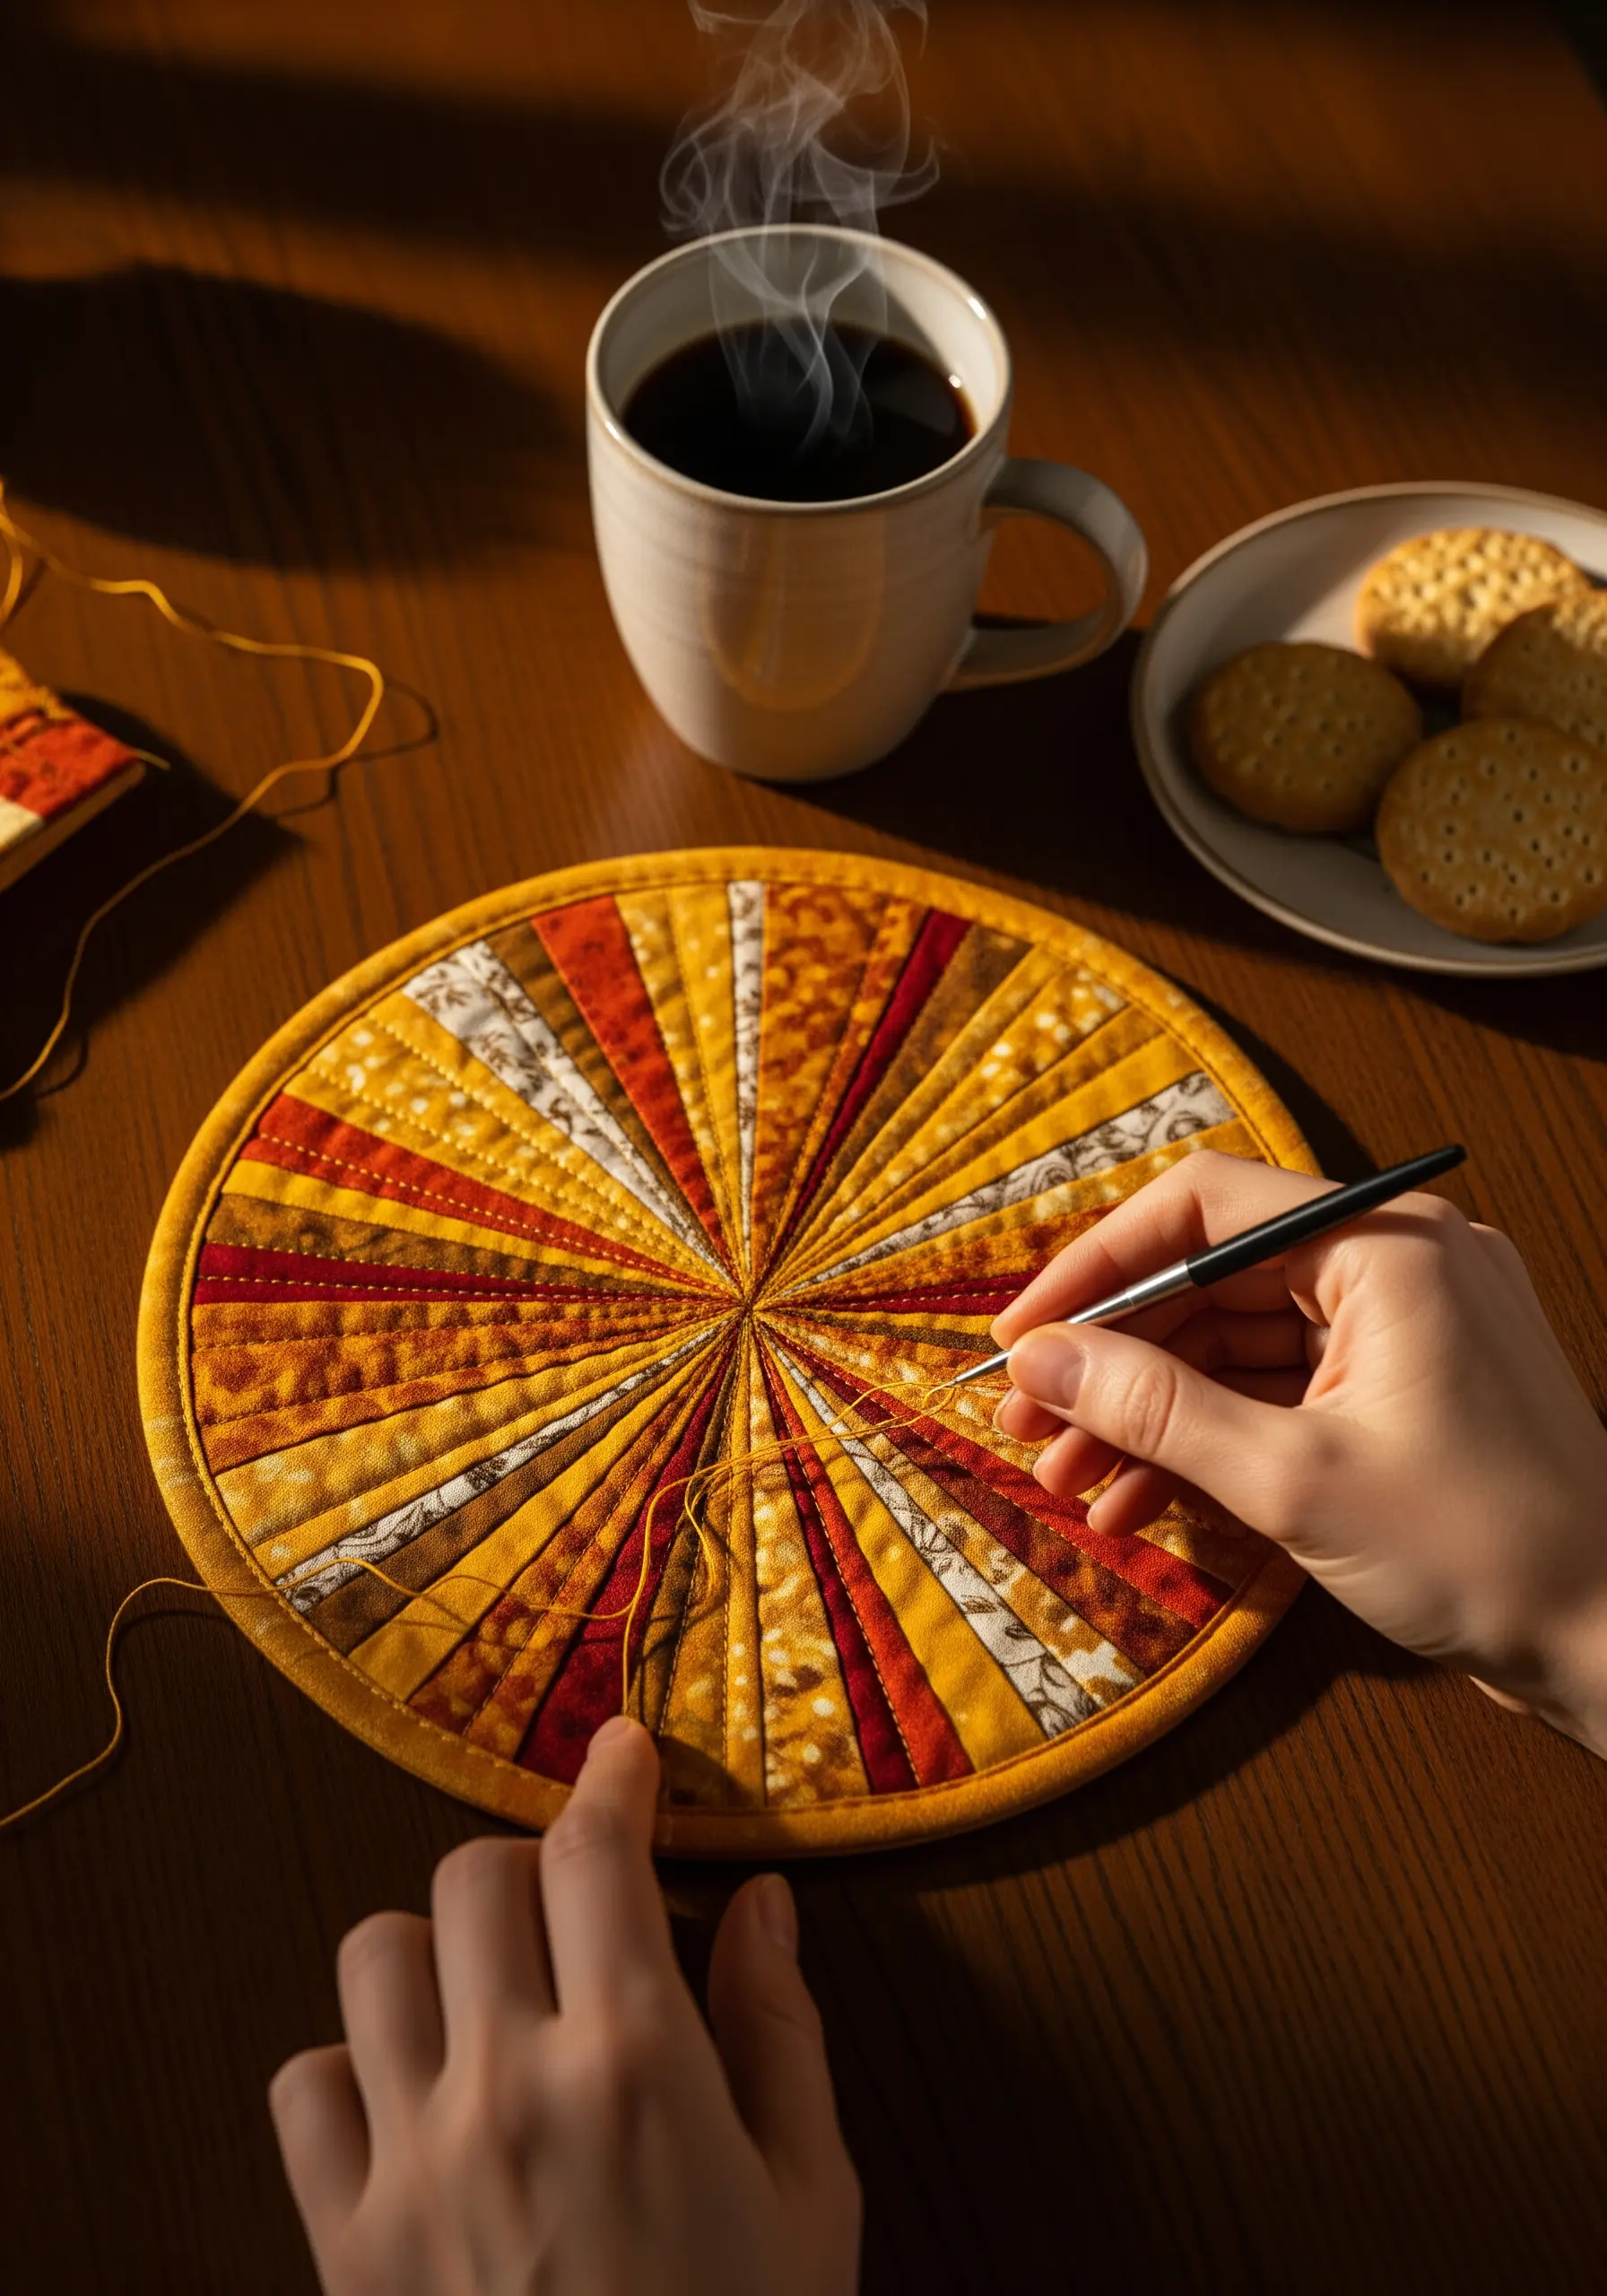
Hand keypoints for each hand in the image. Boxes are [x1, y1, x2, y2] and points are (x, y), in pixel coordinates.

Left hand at [270, 1716, 859, 2295]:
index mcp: (638, 2065)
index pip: (595, 1855)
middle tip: (575, 1911)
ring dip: (434, 1950)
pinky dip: (350, 2065)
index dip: (609, 1780)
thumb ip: (781, 2035)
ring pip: (371, 1956)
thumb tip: (762, 1904)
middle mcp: (511, 2085)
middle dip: (529, 1868)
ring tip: (489, 1994)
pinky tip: (416, 2096)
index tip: (622, 1755)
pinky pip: (303, 2085)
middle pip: (472, 1879)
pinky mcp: (345, 2238)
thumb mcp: (810, 2200)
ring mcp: (415, 2159)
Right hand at [991, 1150, 1606, 1755]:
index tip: (1018, 1337)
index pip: (1203, 1207)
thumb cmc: (1487, 1551)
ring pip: (1237, 1343)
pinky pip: (1280, 1390)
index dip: (1094, 1265)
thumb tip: (1039, 1359)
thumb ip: (1156, 1407)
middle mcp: (1398, 1265)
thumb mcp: (1293, 1478)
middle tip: (1027, 1424)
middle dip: (1113, 1356)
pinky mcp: (1405, 1394)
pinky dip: (1210, 1438)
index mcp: (1386, 1246)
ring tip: (1068, 1478)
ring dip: (1149, 1407)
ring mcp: (1406, 1331)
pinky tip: (1138, 1499)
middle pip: (1212, 1278)